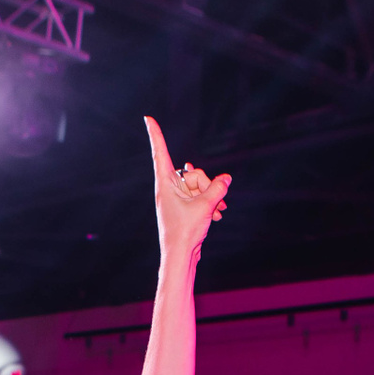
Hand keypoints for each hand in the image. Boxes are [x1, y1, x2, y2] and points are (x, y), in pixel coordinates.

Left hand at [144, 115, 229, 257]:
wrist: (180, 256)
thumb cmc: (185, 232)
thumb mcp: (205, 207)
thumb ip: (218, 189)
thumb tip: (226, 178)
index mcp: (165, 184)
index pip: (160, 153)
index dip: (156, 135)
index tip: (147, 118)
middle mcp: (168, 188)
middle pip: (193, 174)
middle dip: (207, 185)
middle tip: (213, 203)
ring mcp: (177, 198)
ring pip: (200, 186)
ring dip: (212, 197)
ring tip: (217, 212)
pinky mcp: (184, 207)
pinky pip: (200, 196)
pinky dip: (210, 203)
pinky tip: (217, 215)